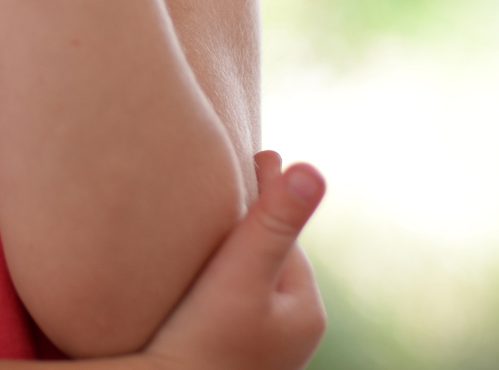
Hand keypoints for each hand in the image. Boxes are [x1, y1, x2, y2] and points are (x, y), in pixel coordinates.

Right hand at [143, 152, 327, 369]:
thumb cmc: (201, 339)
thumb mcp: (241, 273)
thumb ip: (274, 220)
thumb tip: (312, 169)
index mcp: (306, 310)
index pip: (284, 234)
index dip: (268, 192)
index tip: (257, 149)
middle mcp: (291, 335)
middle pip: (266, 259)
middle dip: (248, 222)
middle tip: (225, 175)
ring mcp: (261, 350)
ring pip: (246, 282)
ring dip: (229, 252)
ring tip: (202, 217)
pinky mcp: (230, 358)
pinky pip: (227, 305)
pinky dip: (215, 281)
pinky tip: (186, 270)